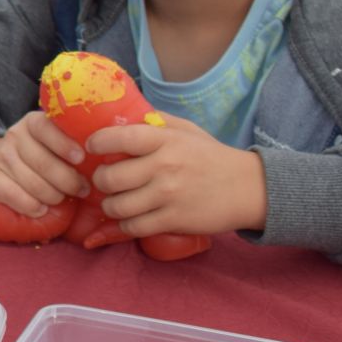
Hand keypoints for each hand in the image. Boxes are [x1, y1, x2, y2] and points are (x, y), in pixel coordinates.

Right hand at [0, 111, 87, 217]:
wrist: (7, 169)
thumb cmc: (48, 159)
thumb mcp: (59, 146)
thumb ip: (77, 146)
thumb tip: (110, 156)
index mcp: (34, 122)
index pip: (46, 127)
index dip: (64, 144)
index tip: (81, 158)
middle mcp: (14, 135)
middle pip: (41, 160)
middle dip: (66, 180)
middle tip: (81, 190)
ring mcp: (0, 156)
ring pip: (30, 180)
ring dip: (51, 196)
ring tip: (61, 201)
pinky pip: (11, 194)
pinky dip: (29, 205)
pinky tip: (40, 210)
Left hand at [87, 115, 268, 236]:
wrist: (250, 188)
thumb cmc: (212, 157)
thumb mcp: (186, 130)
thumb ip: (155, 121)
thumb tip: (121, 114)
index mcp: (165, 140)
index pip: (119, 138)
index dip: (97, 142)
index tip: (92, 147)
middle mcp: (164, 167)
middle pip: (110, 178)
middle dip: (100, 181)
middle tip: (105, 180)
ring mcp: (169, 196)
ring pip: (117, 206)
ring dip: (110, 206)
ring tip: (115, 201)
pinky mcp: (174, 220)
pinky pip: (134, 227)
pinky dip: (125, 225)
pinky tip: (129, 218)